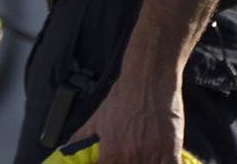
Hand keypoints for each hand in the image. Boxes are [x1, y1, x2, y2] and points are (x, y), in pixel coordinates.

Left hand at [64, 75, 185, 163]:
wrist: (147, 81)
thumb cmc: (122, 98)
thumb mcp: (97, 119)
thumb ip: (81, 139)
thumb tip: (66, 149)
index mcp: (110, 153)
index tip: (108, 163)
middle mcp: (130, 157)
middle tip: (126, 157)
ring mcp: (152, 156)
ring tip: (140, 158)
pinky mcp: (171, 152)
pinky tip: (158, 160)